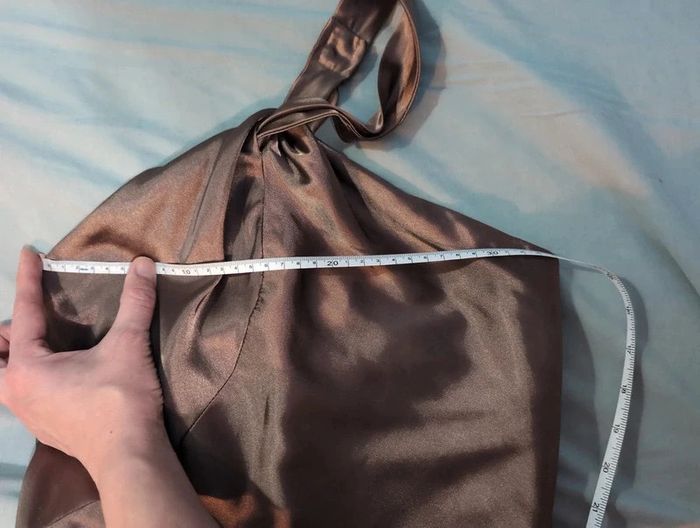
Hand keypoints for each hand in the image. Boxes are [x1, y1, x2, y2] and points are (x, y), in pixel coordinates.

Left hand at [0, 247, 164, 479]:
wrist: (128, 455)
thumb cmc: (120, 399)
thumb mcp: (128, 346)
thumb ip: (135, 303)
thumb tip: (144, 266)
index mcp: (26, 366)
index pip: (24, 312)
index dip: (28, 279)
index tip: (29, 253)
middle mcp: (15, 390)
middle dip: (8, 330)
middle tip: (36, 314)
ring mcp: (27, 414)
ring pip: (6, 376)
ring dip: (16, 356)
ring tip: (42, 344)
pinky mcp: (44, 428)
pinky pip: (23, 394)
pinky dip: (31, 376)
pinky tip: (59, 375)